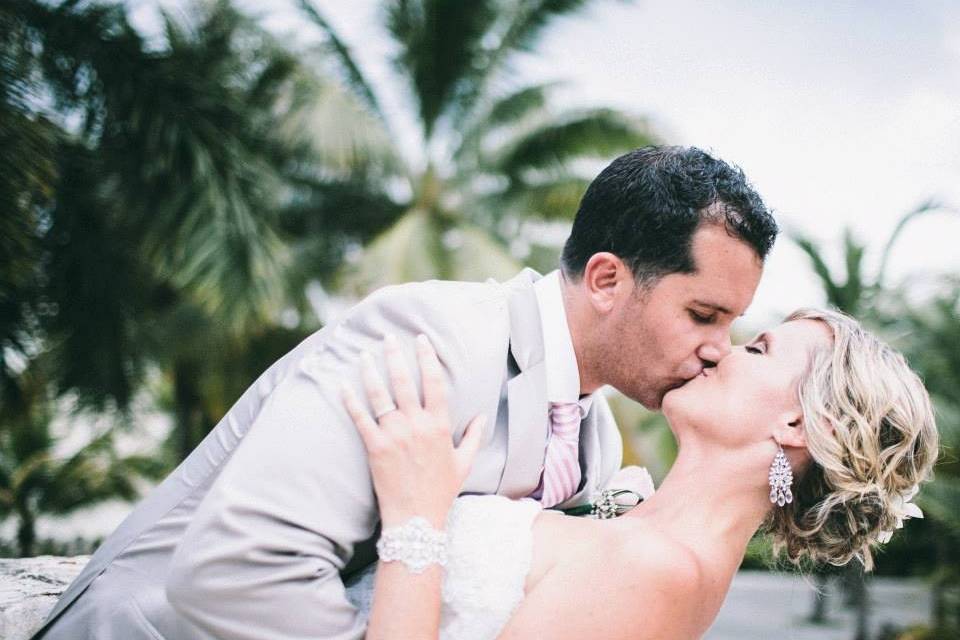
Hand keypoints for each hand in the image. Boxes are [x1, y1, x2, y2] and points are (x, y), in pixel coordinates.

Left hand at [341, 334, 485, 528]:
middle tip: (389, 338)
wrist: (417, 519)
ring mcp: (394, 435)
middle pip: (404, 381)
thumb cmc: (441, 492)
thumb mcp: (464, 463)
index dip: (428, 357)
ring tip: (364, 355)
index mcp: (439, 425)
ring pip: (379, 395)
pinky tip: (342, 385)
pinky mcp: (374, 448)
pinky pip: (360, 418)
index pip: (434, 382)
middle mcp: (416, 425)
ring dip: (370, 372)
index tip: (422, 340)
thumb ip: (473, 436)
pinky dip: (350, 400)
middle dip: (396, 355)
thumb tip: (482, 416)